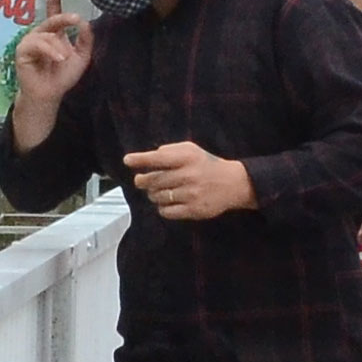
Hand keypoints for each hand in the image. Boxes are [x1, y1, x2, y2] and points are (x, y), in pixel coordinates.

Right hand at [7, 0, 91, 144]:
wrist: (50, 94)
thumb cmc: (62, 76)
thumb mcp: (81, 56)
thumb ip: (85, 39)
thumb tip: (84, 22)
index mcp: (54, 32)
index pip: (54, 9)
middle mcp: (41, 34)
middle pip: (52, 18)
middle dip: (63, 18)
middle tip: (75, 19)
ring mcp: (30, 41)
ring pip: (46, 33)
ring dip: (58, 45)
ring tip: (64, 58)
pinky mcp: (22, 50)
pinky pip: (36, 44)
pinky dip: (49, 50)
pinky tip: (57, 59)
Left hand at [118, 141, 253, 219]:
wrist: (234, 184)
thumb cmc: (207, 165)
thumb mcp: (192, 150)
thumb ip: (170, 151)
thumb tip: (149, 156)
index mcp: (188, 158)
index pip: (158, 158)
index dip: (140, 159)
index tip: (127, 160)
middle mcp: (189, 175)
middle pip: (153, 180)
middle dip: (142, 180)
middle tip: (140, 180)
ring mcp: (191, 194)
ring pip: (157, 197)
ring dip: (153, 194)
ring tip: (158, 191)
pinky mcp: (193, 210)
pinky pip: (166, 211)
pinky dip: (162, 207)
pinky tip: (168, 202)